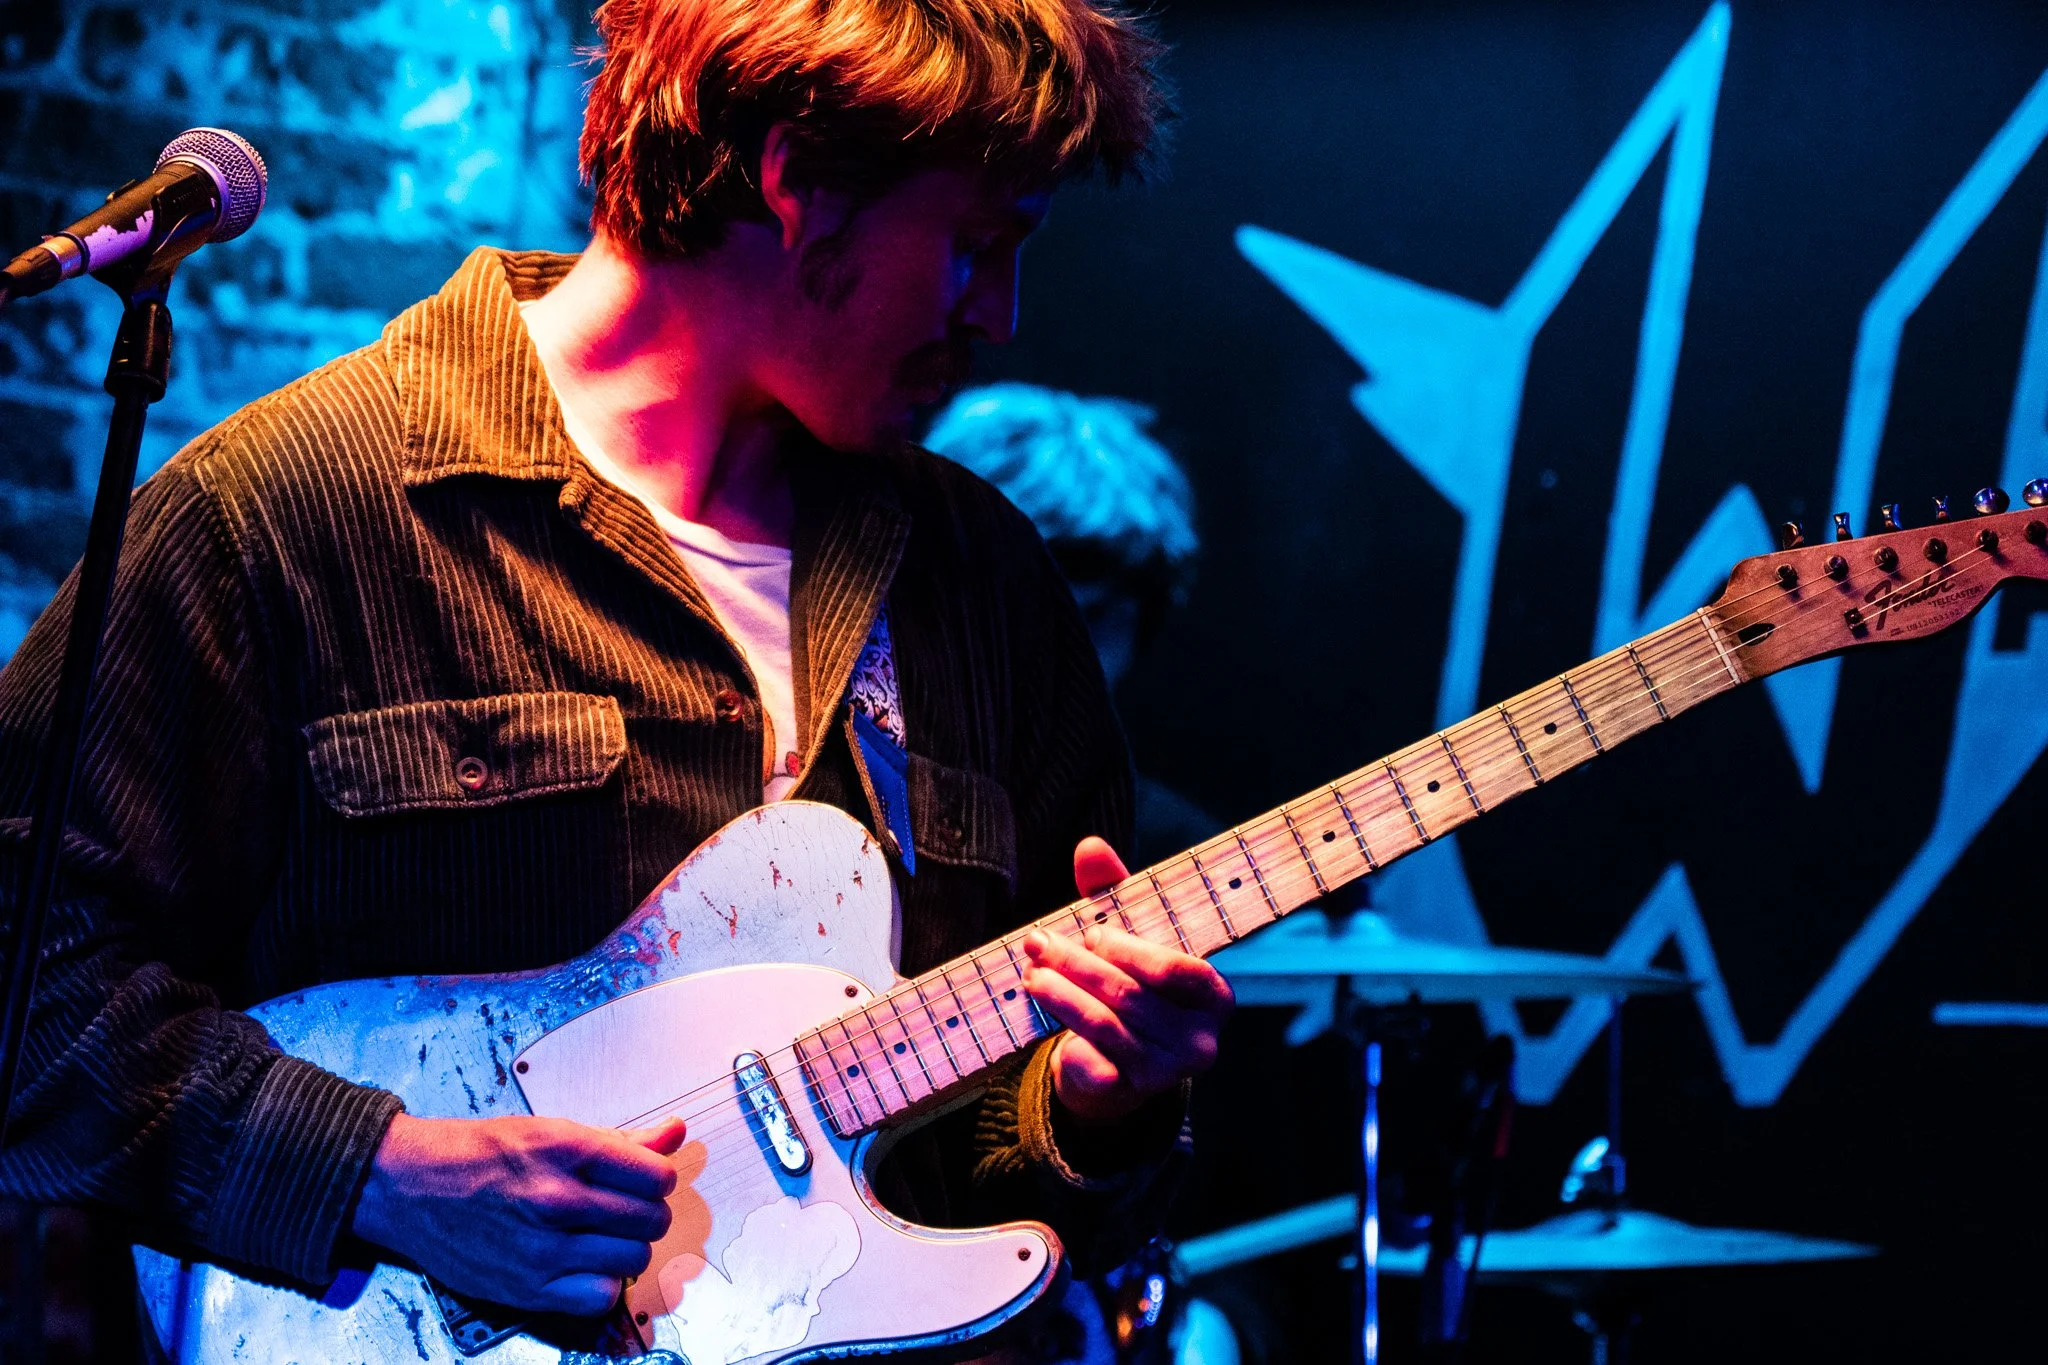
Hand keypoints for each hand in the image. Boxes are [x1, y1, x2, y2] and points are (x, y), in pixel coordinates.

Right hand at [351, 1111, 685, 1314]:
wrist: (409, 1186)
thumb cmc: (477, 1154)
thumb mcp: (551, 1131)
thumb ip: (621, 1140)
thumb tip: (676, 1134)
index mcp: (565, 1150)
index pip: (655, 1175)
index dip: (657, 1178)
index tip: (644, 1180)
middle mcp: (556, 1200)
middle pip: (650, 1219)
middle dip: (646, 1212)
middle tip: (624, 1208)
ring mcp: (542, 1249)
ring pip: (633, 1259)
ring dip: (628, 1249)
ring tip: (604, 1236)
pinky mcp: (527, 1289)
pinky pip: (600, 1297)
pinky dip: (602, 1285)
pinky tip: (586, 1266)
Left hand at [1021, 836, 1234, 1123]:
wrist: (1113, 1068)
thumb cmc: (1128, 986)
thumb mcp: (1124, 938)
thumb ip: (1112, 891)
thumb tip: (1090, 845)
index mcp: (1213, 997)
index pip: (1181, 971)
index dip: (1132, 950)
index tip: (1090, 932)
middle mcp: (1200, 1040)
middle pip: (1132, 996)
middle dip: (1077, 964)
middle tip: (1037, 942)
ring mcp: (1166, 1073)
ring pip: (1107, 1026)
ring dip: (1061, 995)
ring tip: (1030, 972)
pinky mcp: (1130, 1094)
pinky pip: (1092, 1062)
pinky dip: (1064, 1037)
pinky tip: (1042, 1013)